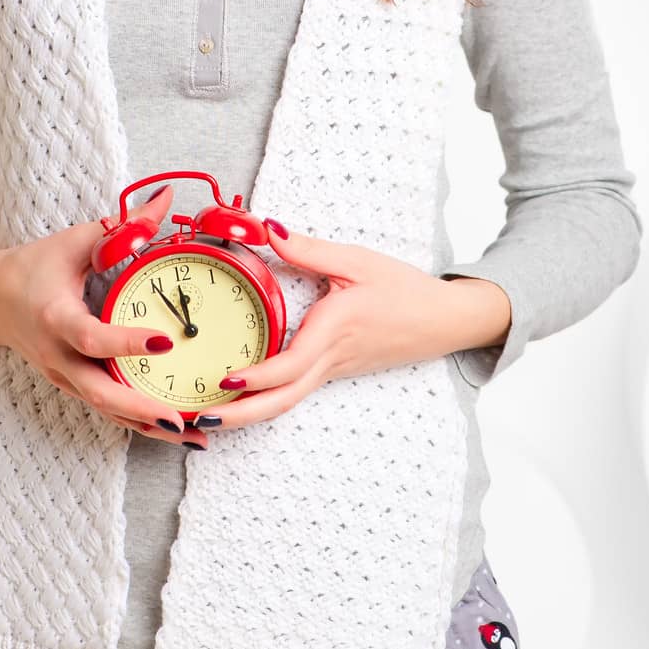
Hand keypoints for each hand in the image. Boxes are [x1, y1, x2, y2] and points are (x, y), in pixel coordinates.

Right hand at [0, 185, 208, 448]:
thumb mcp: (75, 241)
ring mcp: (63, 377)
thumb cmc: (35, 266)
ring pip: (105, 410)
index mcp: (55, 317)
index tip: (163, 342)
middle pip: (98, 392)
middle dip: (141, 408)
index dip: (125, 343)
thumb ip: (123, 226)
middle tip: (183, 416)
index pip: (91, 338)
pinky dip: (139, 423)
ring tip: (193, 434)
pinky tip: (175, 430)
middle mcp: (57, 356)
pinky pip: (107, 410)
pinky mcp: (72, 386)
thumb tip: (167, 199)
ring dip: (147, 425)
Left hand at [191, 222, 501, 431]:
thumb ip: (308, 248)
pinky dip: (269, 398)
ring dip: (251, 411)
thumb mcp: (356, 260)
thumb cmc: (404, 289)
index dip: (258, 377)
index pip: (290, 365)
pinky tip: (246, 394)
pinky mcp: (336, 370)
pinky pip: (298, 390)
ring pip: (288, 400)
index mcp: (334, 330)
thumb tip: (265, 229)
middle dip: (242, 415)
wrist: (445, 319)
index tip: (228, 380)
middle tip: (203, 418)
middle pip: (283, 400)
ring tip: (213, 413)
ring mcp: (334, 370)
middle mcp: (331, 358)